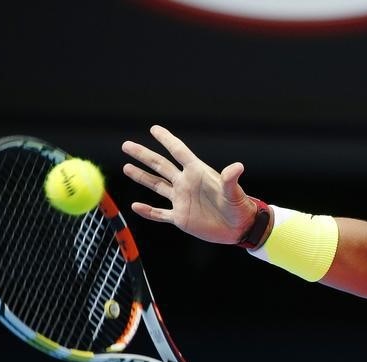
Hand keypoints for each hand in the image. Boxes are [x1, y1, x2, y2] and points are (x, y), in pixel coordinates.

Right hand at [121, 125, 255, 243]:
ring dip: (141, 177)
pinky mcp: (181, 218)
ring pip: (157, 186)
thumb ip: (231, 180)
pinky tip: (135, 206)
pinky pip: (160, 213)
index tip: (154, 128)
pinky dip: (147, 211)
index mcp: (197, 173)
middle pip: (160, 166)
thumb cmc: (240, 207)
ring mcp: (182, 200)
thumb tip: (237, 167)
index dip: (167, 139)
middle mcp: (186, 184)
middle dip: (143, 155)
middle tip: (126, 145)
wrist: (240, 228)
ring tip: (126, 167)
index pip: (179, 152)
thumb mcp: (234, 193)